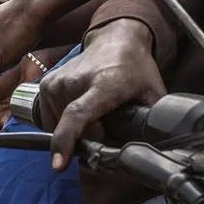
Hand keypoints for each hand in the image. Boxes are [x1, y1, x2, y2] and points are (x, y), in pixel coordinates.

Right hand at [38, 21, 165, 170]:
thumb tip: (156, 153)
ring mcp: (57, 83)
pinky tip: (81, 112)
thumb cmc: (135, 68)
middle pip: (76, 131)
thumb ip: (153, 123)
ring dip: (77, 132)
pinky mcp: (47, 86)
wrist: (115, 39)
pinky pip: (52, 121)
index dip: (66, 141)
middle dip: (91, 141)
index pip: (78, 115)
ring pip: (61, 128)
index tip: (58, 164)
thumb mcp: (153, 94)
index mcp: (103, 85)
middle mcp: (75, 82)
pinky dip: (64, 124)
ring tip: (96, 114)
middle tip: (109, 128)